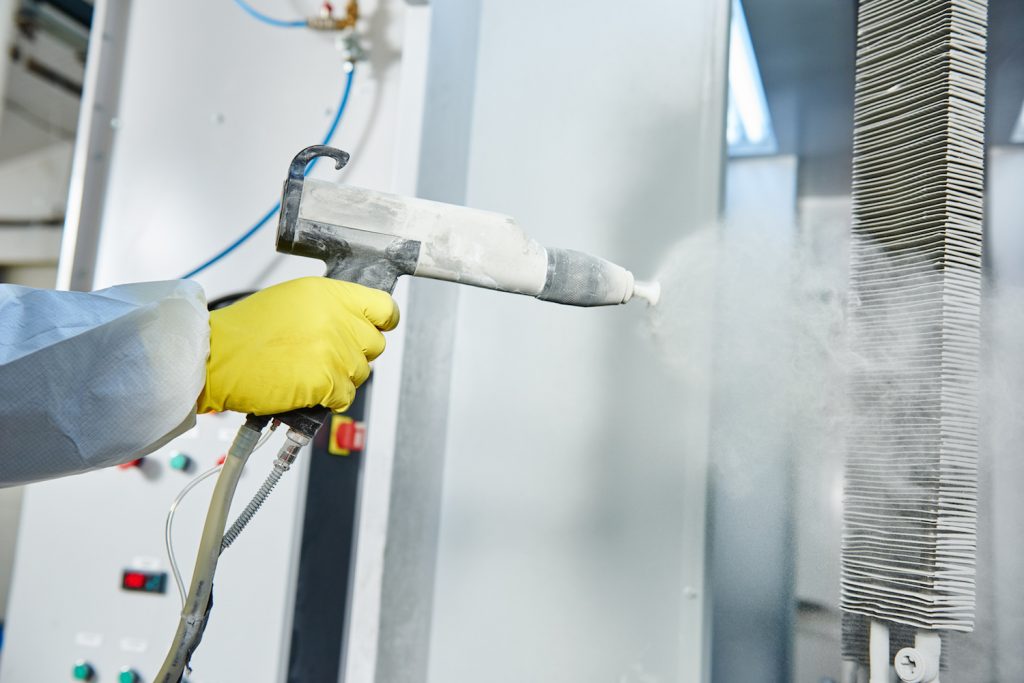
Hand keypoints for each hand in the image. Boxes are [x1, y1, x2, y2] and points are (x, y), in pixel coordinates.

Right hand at [197, 277, 398, 414]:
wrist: (215, 357)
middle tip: (327, 356)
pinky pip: (346, 396)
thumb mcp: (292, 300)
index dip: (382, 321)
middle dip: (356, 353)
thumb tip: (353, 322)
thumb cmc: (245, 332)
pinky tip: (306, 388)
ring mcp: (334, 351)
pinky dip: (330, 398)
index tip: (376, 328)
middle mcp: (337, 319)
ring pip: (361, 372)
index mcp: (330, 294)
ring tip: (307, 371)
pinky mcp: (327, 380)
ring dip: (340, 377)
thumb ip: (328, 308)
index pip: (383, 307)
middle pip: (375, 344)